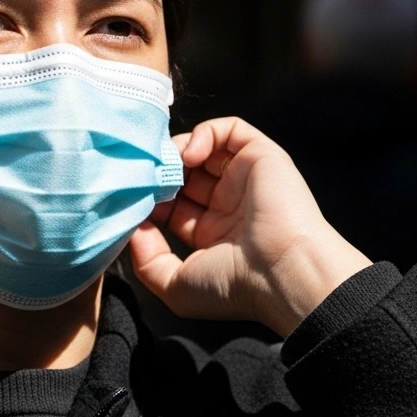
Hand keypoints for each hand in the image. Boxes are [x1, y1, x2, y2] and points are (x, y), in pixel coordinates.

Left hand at [128, 117, 371, 337]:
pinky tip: (190, 154)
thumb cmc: (234, 285)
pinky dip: (204, 133)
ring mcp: (244, 179)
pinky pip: (229, 129)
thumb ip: (147, 260)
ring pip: (203, 149)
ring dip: (177, 152)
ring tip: (165, 165)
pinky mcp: (260, 155)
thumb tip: (132, 230)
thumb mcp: (176, 287)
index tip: (133, 200)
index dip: (151, 200)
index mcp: (213, 235)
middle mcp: (228, 204)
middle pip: (184, 176)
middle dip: (161, 174)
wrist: (283, 270)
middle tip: (144, 177)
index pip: (173, 206)